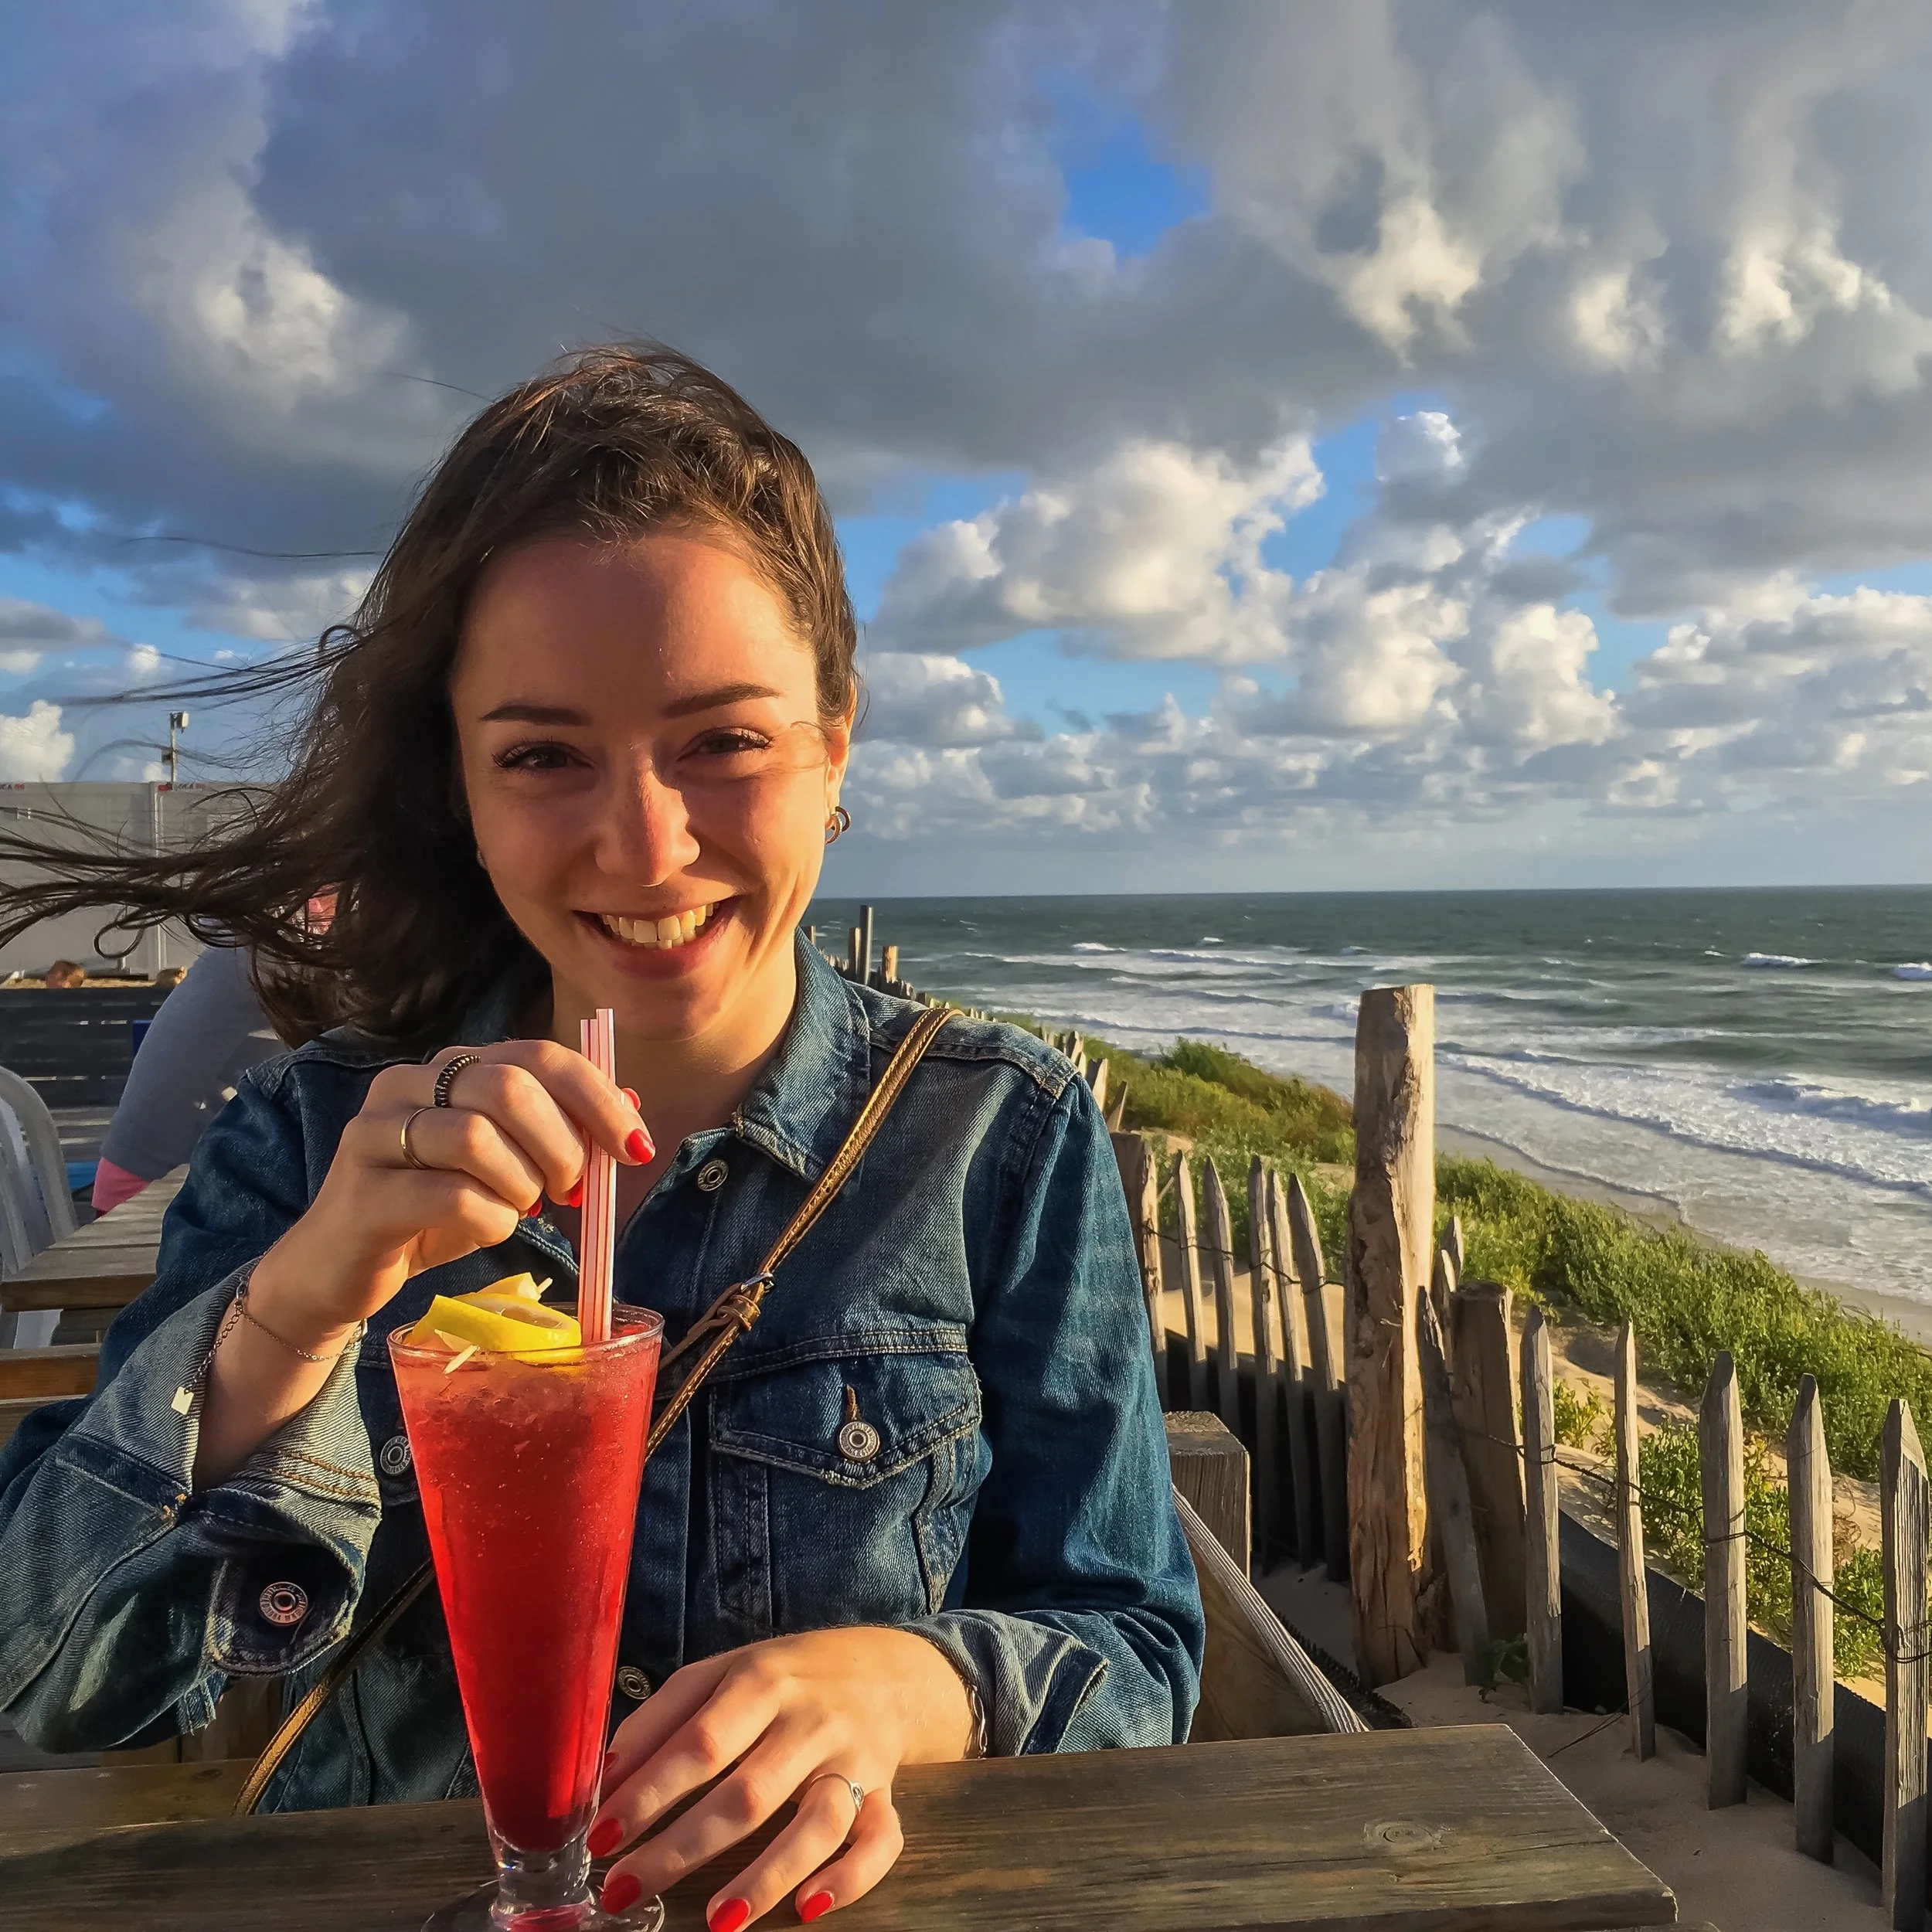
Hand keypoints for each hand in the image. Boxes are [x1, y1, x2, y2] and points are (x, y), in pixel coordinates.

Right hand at [250, 1040, 650, 1342]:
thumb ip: (559, 1131)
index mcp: (449, 1067)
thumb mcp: (504, 1167)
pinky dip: (490, 1219)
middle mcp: (406, 1085)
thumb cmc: (431, 1213)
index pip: (537, 1055)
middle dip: (560, 1145)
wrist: (338, 1270)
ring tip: (520, 1209)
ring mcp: (375, 1135)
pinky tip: (489, 1230)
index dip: (596, 1098)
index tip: (635, 1146)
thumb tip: (630, 1101)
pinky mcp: (363, 1194)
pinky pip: (449, 1196)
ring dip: (520, 1183)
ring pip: (474, 1137)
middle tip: (570, 1190)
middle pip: (507, 1088)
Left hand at [588, 1628, 976, 1926]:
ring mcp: (854, 1760)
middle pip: (747, 1793)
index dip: (648, 1791)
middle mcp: (810, 1721)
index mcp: (762, 1682)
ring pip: (817, 1823)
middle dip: (681, 1849)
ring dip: (767, 1875)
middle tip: (624, 1891)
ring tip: (717, 1921)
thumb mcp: (721, 1673)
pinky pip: (880, 1842)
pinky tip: (809, 1907)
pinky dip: (850, 1878)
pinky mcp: (887, 1794)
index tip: (601, 1837)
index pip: (700, 1742)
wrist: (885, 1671)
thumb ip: (663, 1718)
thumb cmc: (784, 1678)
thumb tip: (604, 1778)